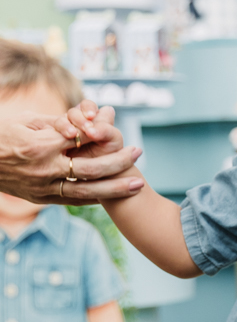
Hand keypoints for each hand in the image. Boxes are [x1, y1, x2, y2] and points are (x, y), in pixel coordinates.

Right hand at [0, 105, 143, 203]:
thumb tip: (82, 125)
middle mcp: (44, 169)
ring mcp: (43, 187)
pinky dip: (94, 198)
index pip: (81, 140)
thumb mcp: (26, 121)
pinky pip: (73, 200)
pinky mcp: (41, 199)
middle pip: (91, 168)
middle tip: (139, 152)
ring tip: (137, 184)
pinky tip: (112, 195)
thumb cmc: (3, 134)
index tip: (117, 129)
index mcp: (40, 145)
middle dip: (119, 162)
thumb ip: (56, 123)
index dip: (101, 135)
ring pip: (87, 191)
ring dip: (115, 188)